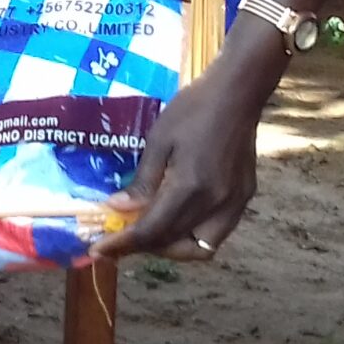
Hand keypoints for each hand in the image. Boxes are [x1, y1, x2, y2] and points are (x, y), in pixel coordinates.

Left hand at [94, 72, 262, 261]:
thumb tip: (118, 209)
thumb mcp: (160, 140)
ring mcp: (234, 204)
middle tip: (120, 240)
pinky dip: (194, 236)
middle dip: (143, 247)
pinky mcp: (244, 199)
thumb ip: (143, 181)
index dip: (123, 244)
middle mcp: (215, 204)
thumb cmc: (193, 109)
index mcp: (190, 188)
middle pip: (174, 243)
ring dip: (173, 248)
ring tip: (150, 234)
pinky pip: (218, 233)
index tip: (99, 250)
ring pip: (201, 248)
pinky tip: (178, 221)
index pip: (152, 231)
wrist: (237, 93)